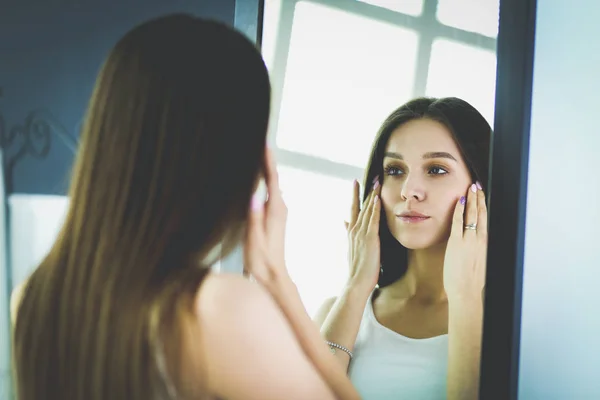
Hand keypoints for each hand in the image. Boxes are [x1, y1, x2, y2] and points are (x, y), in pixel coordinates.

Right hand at [244, 147, 289, 288]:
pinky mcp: (274, 217)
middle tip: (257, 142)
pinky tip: (256, 178)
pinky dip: (263, 181)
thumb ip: (254, 217)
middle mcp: (279, 208)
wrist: (272, 276)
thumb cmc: (262, 260)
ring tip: (256, 154)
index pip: (271, 180)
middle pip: (272, 178)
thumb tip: (254, 195)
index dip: (267, 161)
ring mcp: (278, 212)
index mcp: (275, 211)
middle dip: (265, 160)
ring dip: (264, 169)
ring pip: (271, 184)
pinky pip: (269, 193)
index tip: (264, 144)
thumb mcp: (254, 239)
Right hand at [345, 176, 381, 293]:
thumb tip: (343, 221)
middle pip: (360, 206)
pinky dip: (374, 209)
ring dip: (371, 196)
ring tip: (376, 182)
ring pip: (367, 211)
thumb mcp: (351, 248)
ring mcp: (361, 234)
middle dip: (365, 191)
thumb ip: (348, 232)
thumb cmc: (356, 268)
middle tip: (370, 176)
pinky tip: (377, 199)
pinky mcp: (369, 240)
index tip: (356, 182)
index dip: (355, 196)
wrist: (356, 282)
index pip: (353, 209)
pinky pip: (372, 221)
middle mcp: (354, 230)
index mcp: (351, 232)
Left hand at [443, 182, 487, 301]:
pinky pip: (458, 222)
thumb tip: (479, 244)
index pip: (487, 219)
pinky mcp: (456, 242)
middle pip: (481, 213)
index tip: (483, 195)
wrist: (466, 291)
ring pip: (472, 214)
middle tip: (478, 186)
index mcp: (487, 243)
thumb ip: (481, 249)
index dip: (485, 205)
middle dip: (480, 198)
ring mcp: (469, 239)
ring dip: (471, 199)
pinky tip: (459, 201)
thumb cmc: (473, 281)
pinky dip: (459, 210)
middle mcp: (481, 239)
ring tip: (471, 188)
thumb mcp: (482, 262)